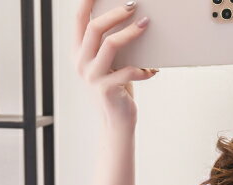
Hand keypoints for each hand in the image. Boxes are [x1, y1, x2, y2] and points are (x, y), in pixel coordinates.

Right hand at [73, 0, 157, 129]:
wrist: (116, 123)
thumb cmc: (117, 91)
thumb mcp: (110, 65)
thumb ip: (110, 46)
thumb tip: (130, 20)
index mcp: (78, 53)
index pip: (79, 20)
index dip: (88, 2)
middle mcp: (81, 63)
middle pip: (95, 28)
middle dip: (116, 13)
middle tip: (133, 6)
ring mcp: (92, 76)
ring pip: (110, 44)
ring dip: (131, 33)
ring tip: (146, 25)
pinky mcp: (107, 89)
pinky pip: (129, 71)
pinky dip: (144, 70)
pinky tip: (154, 71)